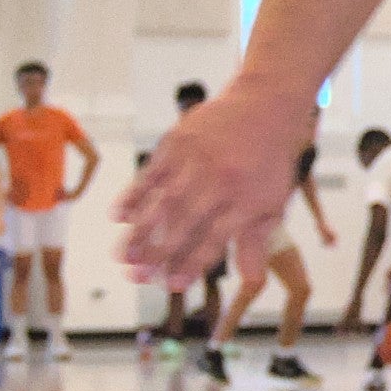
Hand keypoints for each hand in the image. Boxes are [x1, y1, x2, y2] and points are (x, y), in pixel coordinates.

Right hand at [122, 87, 311, 286]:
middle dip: (159, 253)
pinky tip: (118, 216)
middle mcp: (220, 180)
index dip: (193, 263)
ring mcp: (197, 159)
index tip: (172, 285)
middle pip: (185, 222)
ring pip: (164, 200)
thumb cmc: (269, 162)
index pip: (215, 238)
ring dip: (141, 231)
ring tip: (123, 257)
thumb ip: (257, 240)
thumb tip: (252, 280)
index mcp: (246, 200)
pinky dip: (134, 194)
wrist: (266, 105)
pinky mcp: (178, 141)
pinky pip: (152, 171)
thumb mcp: (273, 202)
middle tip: (136, 278)